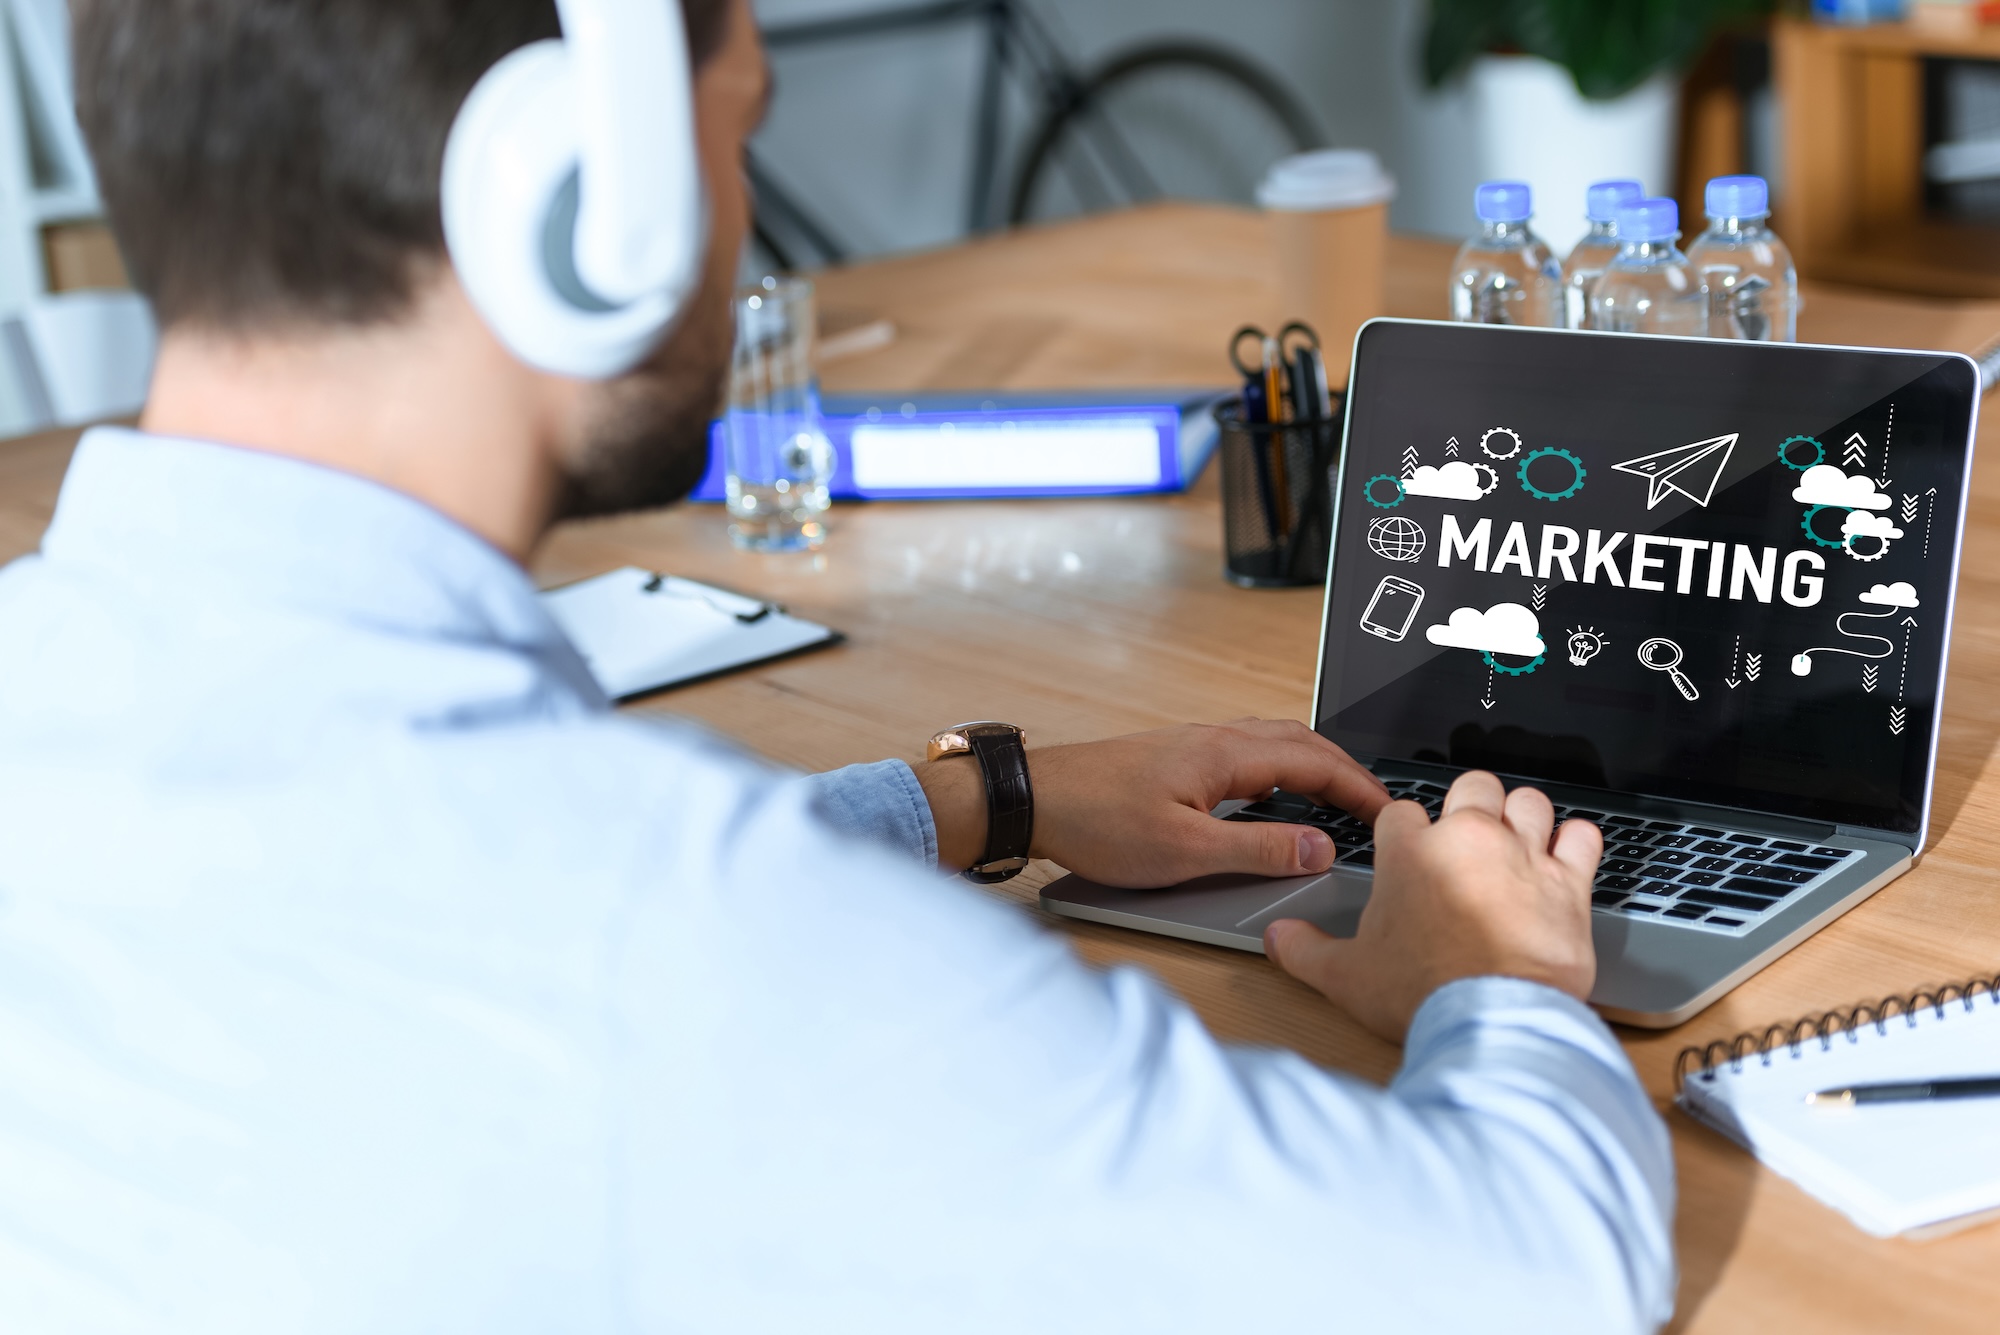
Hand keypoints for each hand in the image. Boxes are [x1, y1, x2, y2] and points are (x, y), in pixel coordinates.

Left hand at [914, 719, 1389, 885]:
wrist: (1035, 798)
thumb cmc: (1096, 820)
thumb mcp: (1186, 850)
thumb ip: (1258, 850)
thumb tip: (1318, 849)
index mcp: (1226, 754)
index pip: (1317, 763)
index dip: (1361, 790)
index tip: (1391, 815)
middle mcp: (1215, 737)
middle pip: (1303, 743)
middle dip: (1347, 771)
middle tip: (1376, 806)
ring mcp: (1195, 743)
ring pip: (1276, 743)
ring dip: (1315, 765)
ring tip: (1339, 799)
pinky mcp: (1177, 757)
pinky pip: (1249, 751)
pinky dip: (1282, 768)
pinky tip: (1275, 796)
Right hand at [1263, 771, 1599, 1042]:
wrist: (1492, 1023)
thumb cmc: (1423, 995)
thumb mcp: (1346, 977)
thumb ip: (1305, 950)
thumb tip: (1280, 939)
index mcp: (1410, 853)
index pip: (1402, 812)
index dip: (1404, 832)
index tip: (1408, 852)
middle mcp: (1467, 840)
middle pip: (1471, 786)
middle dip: (1468, 804)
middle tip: (1464, 837)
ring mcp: (1522, 856)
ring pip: (1528, 801)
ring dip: (1521, 816)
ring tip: (1515, 839)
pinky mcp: (1568, 884)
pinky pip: (1582, 836)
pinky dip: (1576, 841)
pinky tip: (1565, 855)